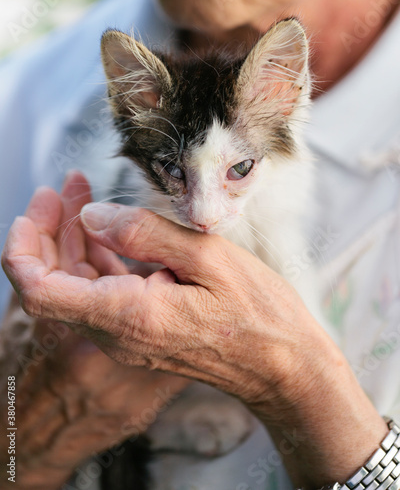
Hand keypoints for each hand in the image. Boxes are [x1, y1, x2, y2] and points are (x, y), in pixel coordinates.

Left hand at [2, 173, 386, 487]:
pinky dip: (100, 260)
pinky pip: (104, 294)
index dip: (24, 250)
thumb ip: (144, 234)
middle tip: (62, 190)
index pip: (40, 292)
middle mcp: (117, 334)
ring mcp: (128, 337)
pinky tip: (111, 231)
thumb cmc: (255, 313)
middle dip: (50, 234)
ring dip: (75, 243)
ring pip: (78, 288)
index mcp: (127, 316)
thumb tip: (93, 216)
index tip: (34, 211)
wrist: (278, 365)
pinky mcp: (142, 332)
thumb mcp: (208, 258)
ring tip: (84, 197)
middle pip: (53, 286)